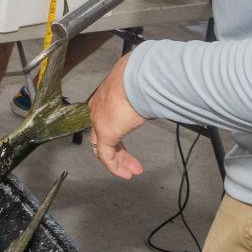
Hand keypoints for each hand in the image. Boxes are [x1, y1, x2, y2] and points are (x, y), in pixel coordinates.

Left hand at [87, 54, 147, 179]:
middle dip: (119, 151)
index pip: (106, 120)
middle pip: (103, 137)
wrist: (137, 78)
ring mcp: (99, 121)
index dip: (117, 134)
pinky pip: (106, 155)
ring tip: (132, 171)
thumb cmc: (142, 78)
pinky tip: (125, 174)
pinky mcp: (105, 132)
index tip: (127, 144)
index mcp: (104, 98)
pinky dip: (115, 166)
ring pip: (104, 148)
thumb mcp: (140, 90)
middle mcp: (97, 110)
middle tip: (130, 162)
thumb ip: (142, 99)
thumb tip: (154, 100)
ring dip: (120, 161)